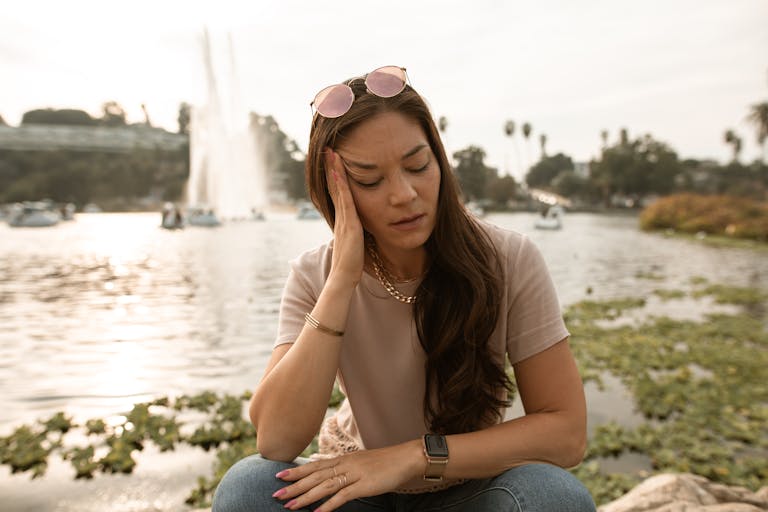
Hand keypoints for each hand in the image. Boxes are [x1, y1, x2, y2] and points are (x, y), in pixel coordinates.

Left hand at [271, 441, 421, 510]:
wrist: (405, 458)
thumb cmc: (384, 462)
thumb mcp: (360, 462)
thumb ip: (343, 467)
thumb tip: (327, 471)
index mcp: (343, 459)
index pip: (315, 466)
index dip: (297, 472)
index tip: (279, 476)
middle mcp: (345, 465)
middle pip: (315, 476)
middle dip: (295, 486)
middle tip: (276, 493)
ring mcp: (354, 475)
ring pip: (324, 486)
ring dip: (305, 497)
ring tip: (290, 506)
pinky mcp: (364, 485)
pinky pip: (343, 497)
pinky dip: (328, 505)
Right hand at [325, 148, 363, 287]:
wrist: (343, 279)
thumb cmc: (351, 266)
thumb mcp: (355, 244)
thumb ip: (356, 234)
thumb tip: (361, 228)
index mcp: (343, 220)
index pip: (338, 193)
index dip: (335, 177)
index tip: (334, 161)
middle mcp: (340, 216)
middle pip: (334, 187)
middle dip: (331, 168)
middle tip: (328, 150)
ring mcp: (343, 219)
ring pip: (337, 190)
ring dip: (334, 171)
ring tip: (331, 153)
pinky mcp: (349, 224)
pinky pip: (345, 200)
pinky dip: (340, 185)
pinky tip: (340, 172)